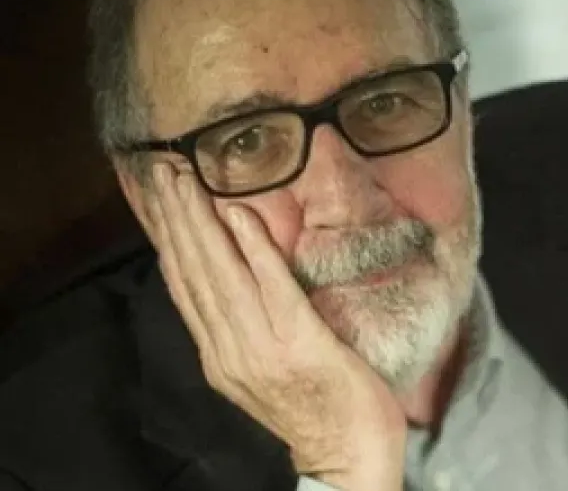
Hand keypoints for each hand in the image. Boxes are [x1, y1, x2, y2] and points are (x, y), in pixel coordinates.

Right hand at [149, 162, 405, 489]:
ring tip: (186, 181)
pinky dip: (252, 249)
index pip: (185, 286)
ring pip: (220, 275)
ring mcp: (259, 350)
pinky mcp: (297, 344)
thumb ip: (246, 326)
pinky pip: (271, 287)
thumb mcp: (266, 368)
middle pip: (194, 274)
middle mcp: (229, 351)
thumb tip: (235, 275)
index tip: (158, 197)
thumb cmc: (317, 408)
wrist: (348, 457)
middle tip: (163, 170)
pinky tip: (238, 215)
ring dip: (202, 223)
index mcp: (220, 355)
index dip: (169, 239)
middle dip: (176, 219)